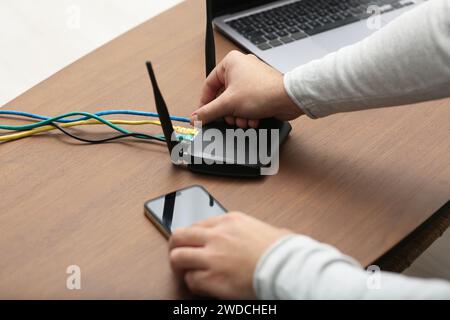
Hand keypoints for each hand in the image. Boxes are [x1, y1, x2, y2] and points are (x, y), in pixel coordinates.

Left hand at [169, 212, 291, 298]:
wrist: (285, 266)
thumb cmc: (280, 249)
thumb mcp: (258, 227)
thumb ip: (241, 229)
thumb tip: (240, 235)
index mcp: (228, 220)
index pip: (197, 224)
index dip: (191, 235)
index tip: (190, 241)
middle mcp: (216, 236)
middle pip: (179, 236)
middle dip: (175, 246)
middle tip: (177, 253)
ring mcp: (211, 257)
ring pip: (177, 257)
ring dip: (180, 265)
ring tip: (186, 271)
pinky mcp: (211, 278)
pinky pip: (191, 280)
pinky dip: (194, 283)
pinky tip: (203, 284)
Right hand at [192, 50, 302, 127]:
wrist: (288, 99)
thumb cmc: (263, 92)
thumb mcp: (228, 104)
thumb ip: (208, 111)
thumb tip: (195, 117)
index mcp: (230, 62)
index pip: (208, 85)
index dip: (205, 103)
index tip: (203, 116)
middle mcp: (240, 67)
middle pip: (222, 96)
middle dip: (227, 112)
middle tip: (230, 119)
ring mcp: (251, 79)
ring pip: (234, 103)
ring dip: (238, 116)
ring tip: (244, 120)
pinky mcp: (260, 90)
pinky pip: (246, 104)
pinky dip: (247, 114)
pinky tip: (253, 119)